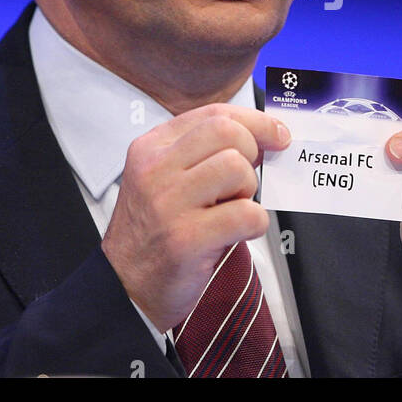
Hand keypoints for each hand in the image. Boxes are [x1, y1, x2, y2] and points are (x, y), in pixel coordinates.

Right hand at [101, 103, 290, 332]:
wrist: (124, 287)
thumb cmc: (154, 233)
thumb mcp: (164, 181)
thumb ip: (202, 155)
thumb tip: (262, 139)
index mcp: (151, 149)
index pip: (214, 114)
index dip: (255, 121)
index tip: (277, 134)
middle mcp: (156, 170)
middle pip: (227, 132)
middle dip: (252, 153)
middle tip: (244, 181)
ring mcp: (169, 204)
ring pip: (237, 168)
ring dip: (248, 190)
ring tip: (232, 209)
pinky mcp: (185, 239)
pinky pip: (246, 214)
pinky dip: (255, 223)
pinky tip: (238, 233)